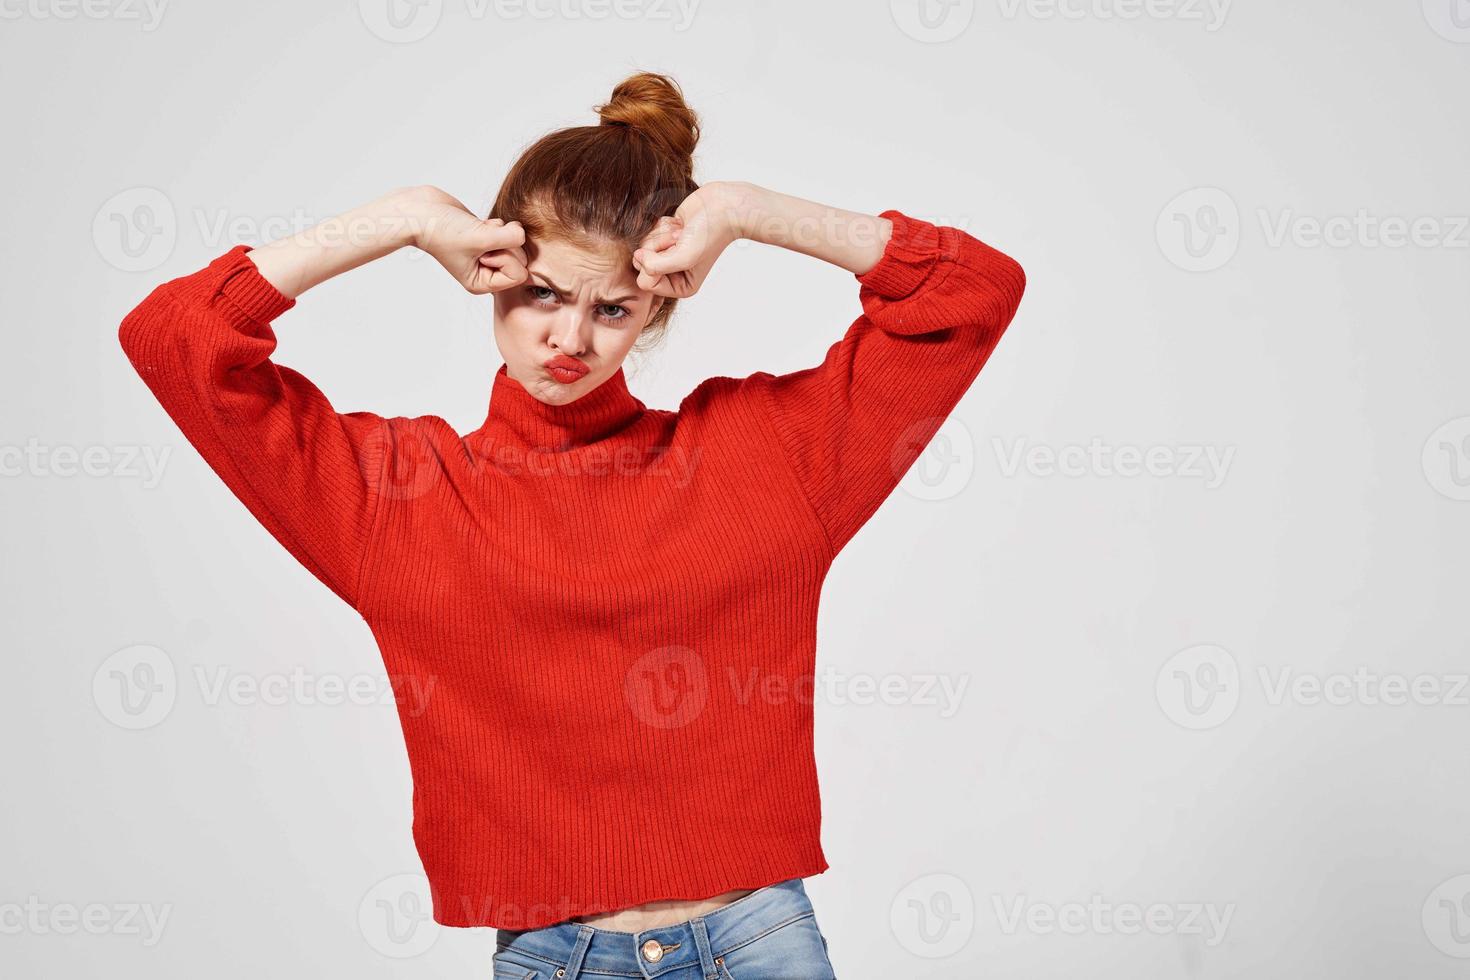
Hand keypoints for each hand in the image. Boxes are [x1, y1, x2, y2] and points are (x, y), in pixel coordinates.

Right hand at [401, 186, 527, 294]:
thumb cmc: (442, 231)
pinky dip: (497, 224)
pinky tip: (477, 224)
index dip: (507, 258)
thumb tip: (524, 233)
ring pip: (516, 243)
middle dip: (505, 243)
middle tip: (480, 239)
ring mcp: (488, 254)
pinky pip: (509, 231)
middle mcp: (486, 271)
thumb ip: (510, 239)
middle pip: (520, 259)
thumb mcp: (480, 238)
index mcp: (482, 283)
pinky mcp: (487, 236)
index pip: (518, 274)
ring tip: (477, 231)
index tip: (484, 250)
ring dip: (500, 231)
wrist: (420, 211)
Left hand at [631, 183, 752, 299]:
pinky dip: (663, 225)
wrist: (722, 207)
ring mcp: (667, 254)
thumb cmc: (710, 234)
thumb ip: (655, 267)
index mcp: (679, 287)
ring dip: (663, 235)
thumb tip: (637, 256)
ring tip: (682, 233)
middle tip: (680, 241)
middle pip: (641, 263)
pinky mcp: (664, 236)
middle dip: (658, 247)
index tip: (674, 251)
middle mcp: (671, 273)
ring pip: (643, 245)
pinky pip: (648, 231)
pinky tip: (680, 225)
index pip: (645, 283)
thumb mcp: (684, 258)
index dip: (653, 264)